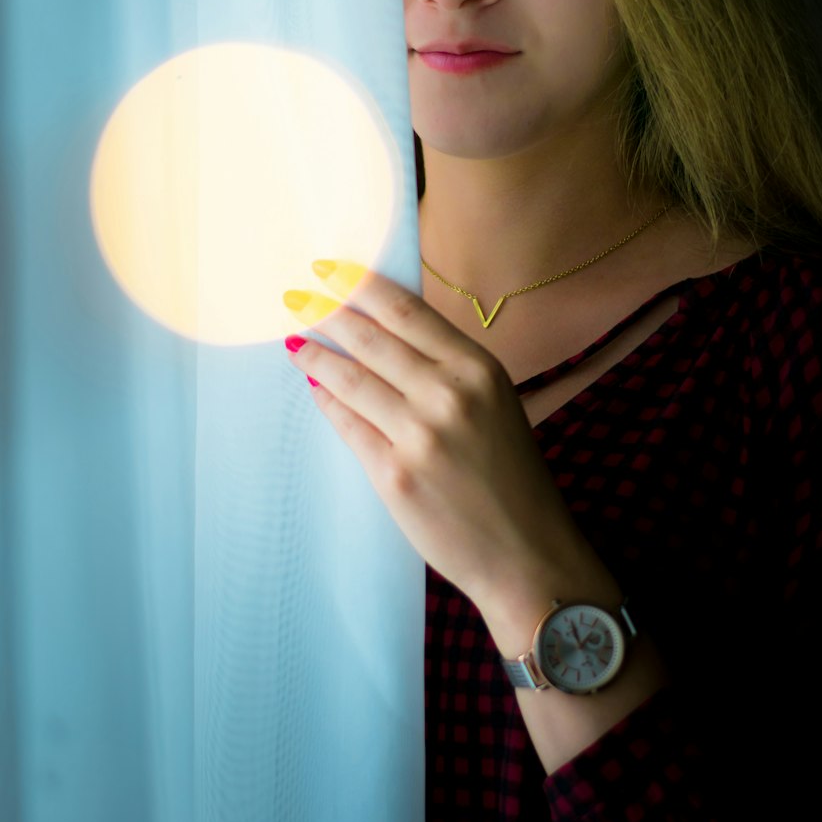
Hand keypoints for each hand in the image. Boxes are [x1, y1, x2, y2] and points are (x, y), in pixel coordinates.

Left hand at [282, 261, 600, 629]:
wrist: (527, 553)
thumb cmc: (511, 476)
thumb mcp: (495, 404)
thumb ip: (448, 369)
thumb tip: (385, 334)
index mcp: (480, 368)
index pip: (407, 312)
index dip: (361, 286)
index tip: (330, 269)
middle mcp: (449, 394)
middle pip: (371, 339)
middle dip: (328, 313)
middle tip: (297, 297)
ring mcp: (420, 435)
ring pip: (350, 380)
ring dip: (316, 357)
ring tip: (295, 343)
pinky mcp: (394, 475)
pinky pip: (348, 425)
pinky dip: (327, 402)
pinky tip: (315, 389)